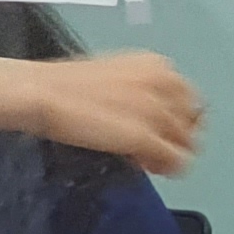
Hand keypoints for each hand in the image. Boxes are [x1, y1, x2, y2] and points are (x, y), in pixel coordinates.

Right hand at [24, 52, 203, 175]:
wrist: (41, 92)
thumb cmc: (64, 85)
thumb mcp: (114, 75)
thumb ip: (142, 91)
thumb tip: (153, 116)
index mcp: (157, 65)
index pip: (189, 98)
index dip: (177, 118)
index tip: (163, 129)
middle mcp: (164, 85)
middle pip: (192, 122)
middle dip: (176, 137)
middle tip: (155, 147)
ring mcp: (158, 112)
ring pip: (187, 144)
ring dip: (169, 153)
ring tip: (147, 158)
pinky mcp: (147, 137)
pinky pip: (177, 161)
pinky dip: (166, 168)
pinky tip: (146, 166)